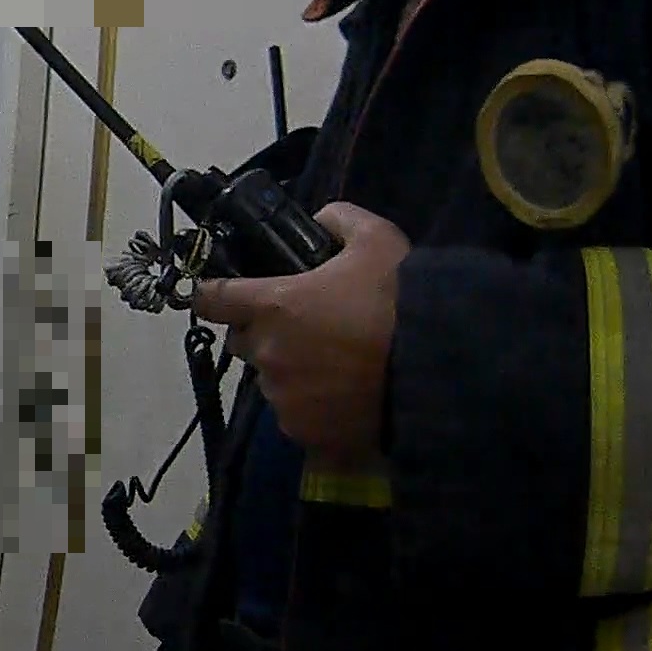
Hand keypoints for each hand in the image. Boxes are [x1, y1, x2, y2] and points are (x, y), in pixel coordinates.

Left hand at [192, 202, 408, 463]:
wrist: (440, 369)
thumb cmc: (400, 301)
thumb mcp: (377, 241)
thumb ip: (341, 221)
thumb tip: (322, 219)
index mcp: (271, 306)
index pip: (211, 299)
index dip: (214, 296)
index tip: (222, 296)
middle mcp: (267, 353)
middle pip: (242, 342)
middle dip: (262, 335)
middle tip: (303, 330)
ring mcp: (283, 397)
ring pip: (270, 381)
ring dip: (289, 373)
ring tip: (333, 368)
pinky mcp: (305, 432)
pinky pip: (296, 417)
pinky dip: (312, 409)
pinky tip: (343, 399)